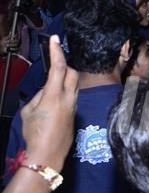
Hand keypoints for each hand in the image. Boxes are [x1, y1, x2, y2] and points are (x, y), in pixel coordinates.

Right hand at [21, 35, 78, 170]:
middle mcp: (68, 98)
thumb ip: (39, 96)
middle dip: (63, 66)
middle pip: (72, 72)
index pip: (58, 68)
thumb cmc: (35, 133)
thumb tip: (47, 91)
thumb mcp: (29, 111)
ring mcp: (74, 105)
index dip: (57, 52)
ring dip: (64, 80)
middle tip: (52, 67)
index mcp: (54, 95)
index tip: (55, 39)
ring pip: (74, 84)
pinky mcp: (76, 113)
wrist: (48, 153)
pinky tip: (53, 105)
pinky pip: (72, 96)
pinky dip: (64, 93)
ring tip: (48, 93)